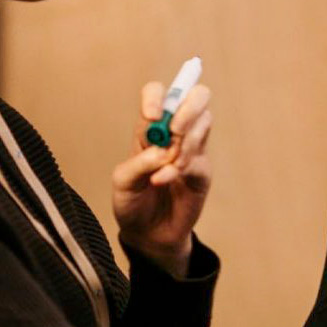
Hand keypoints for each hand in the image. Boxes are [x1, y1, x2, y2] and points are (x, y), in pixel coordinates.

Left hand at [113, 82, 211, 277]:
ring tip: (167, 166)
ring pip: (204, 122)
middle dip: (188, 108)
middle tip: (175, 130)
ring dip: (185, 143)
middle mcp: (174, 132)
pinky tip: (164, 181)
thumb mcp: (123, 182)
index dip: (157, 96)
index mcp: (150, 126)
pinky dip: (181, 168)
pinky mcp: (201, 171)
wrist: (148, 233)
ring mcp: (192, 149)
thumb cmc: (132, 201)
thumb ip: (139, 163)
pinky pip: (199, 159)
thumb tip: (162, 150)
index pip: (158, 93)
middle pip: (195, 96)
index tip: (152, 115)